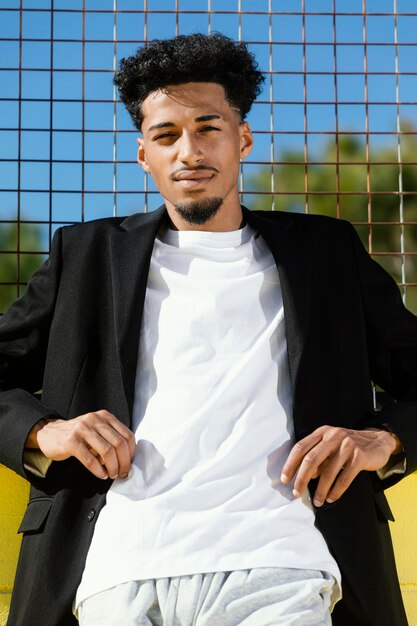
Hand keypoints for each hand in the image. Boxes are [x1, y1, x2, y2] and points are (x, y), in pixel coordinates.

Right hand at [27, 410, 135, 479]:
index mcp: (105, 417)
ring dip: (112, 467)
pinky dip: (98, 470)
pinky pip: (90, 459)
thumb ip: (111, 438)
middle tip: (122, 473)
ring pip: (107, 451)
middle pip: (119, 444)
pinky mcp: (71, 441)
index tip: (129, 464)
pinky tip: (101, 475)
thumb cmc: (78, 435)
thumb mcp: (96, 430)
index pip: (127, 435)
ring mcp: (83, 429)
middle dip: (124, 463)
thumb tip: (127, 458)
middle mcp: (95, 420)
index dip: (131, 453)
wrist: (50, 434)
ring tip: (111, 475)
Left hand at [280, 425, 400, 506]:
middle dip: (301, 479)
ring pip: (328, 473)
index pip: (300, 447)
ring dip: (320, 490)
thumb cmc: (349, 446)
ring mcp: (347, 445)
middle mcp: (333, 436)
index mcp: (323, 432)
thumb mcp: (331, 446)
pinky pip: (344, 478)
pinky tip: (332, 498)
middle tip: (296, 493)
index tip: (285, 479)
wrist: (378, 441)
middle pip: (311, 460)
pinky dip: (336, 491)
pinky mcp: (360, 457)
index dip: (290, 463)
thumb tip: (305, 476)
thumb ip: (318, 458)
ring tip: (317, 502)